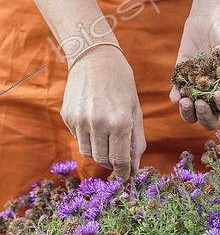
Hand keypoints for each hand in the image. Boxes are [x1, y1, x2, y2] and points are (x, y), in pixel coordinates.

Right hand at [60, 46, 145, 179]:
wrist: (95, 58)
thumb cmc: (121, 84)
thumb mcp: (135, 111)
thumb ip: (136, 141)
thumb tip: (134, 166)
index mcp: (119, 122)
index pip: (119, 160)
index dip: (123, 172)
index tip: (125, 176)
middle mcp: (97, 123)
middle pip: (102, 159)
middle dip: (112, 164)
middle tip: (118, 161)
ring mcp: (79, 120)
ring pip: (87, 152)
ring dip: (99, 154)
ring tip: (107, 143)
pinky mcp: (67, 116)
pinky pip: (78, 138)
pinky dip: (88, 139)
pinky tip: (95, 125)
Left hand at [170, 12, 219, 129]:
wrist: (213, 17)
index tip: (218, 93)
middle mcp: (214, 96)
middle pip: (209, 120)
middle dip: (204, 116)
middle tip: (200, 102)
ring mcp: (197, 89)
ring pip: (191, 114)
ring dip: (188, 113)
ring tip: (186, 101)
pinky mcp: (181, 79)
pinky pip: (177, 94)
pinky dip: (175, 97)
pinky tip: (176, 94)